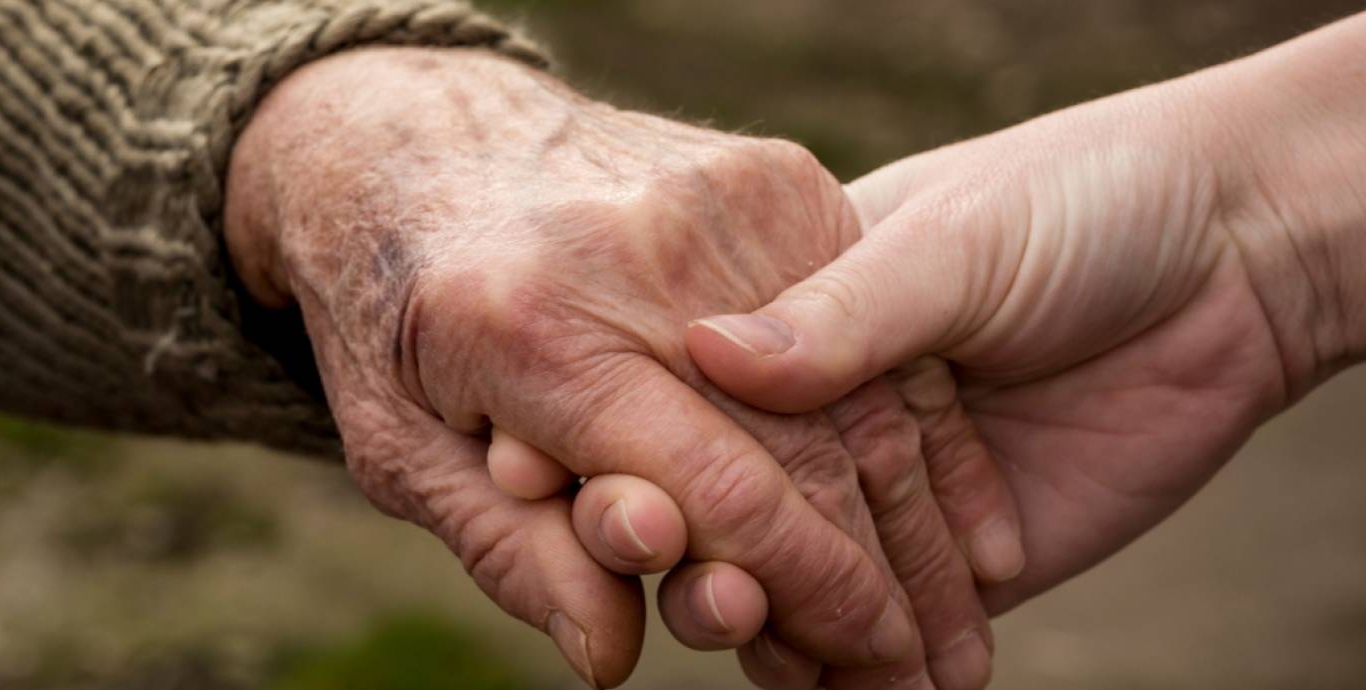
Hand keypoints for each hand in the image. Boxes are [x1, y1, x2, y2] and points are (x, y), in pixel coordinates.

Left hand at [223, 47, 1010, 687]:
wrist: (403, 133)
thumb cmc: (388, 310)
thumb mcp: (401, 446)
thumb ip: (510, 552)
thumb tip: (615, 655)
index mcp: (534, 332)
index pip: (716, 488)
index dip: (808, 592)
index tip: (868, 663)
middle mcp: (637, 254)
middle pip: (804, 445)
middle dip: (876, 574)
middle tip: (921, 667)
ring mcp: (713, 198)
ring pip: (849, 383)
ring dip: (914, 513)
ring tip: (956, 610)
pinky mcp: (763, 174)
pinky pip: (863, 315)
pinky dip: (911, 415)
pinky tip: (956, 507)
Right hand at [687, 13, 1365, 611]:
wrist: (1245, 260)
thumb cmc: (1085, 201)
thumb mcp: (957, 240)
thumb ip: (843, 312)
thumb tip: (706, 351)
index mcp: (797, 316)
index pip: (696, 404)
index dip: (660, 458)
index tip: (630, 508)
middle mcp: (830, 412)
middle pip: (734, 508)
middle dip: (716, 559)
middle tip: (724, 598)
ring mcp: (895, 494)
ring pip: (805, 583)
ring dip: (783, 630)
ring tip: (787, 657)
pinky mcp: (970, 563)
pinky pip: (900, 629)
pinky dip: (866, 672)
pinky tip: (851, 689)